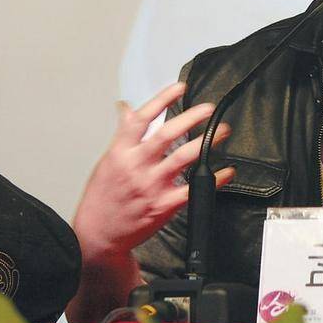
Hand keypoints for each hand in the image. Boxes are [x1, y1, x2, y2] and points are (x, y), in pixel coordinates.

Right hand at [72, 82, 235, 264]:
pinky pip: (192, 189)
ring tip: (221, 132)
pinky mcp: (163, 205)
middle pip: (166, 135)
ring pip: (182, 158)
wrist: (97, 234)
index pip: (141, 119)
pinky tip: (225, 171)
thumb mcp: (107, 161)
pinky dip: (213, 179)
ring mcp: (151, 186)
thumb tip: (126, 108)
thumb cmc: (102, 198)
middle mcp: (136, 166)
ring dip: (206, 142)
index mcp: (120, 153)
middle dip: (190, 118)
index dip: (161, 100)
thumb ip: (122, 134)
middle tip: (207, 109)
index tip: (179, 88)